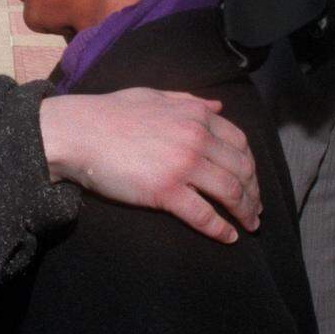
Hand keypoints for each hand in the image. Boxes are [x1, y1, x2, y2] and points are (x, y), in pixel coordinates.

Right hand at [40, 89, 261, 243]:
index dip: (250, 166)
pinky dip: (220, 228)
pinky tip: (229, 237)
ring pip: (230, 192)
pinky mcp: (166, 191)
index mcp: (196, 115)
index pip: (239, 143)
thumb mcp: (154, 96)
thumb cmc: (111, 113)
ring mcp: (183, 165)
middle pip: (241, 169)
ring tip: (248, 226)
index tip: (251, 181)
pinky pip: (203, 214)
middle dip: (253, 192)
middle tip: (255, 210)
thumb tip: (218, 107)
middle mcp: (196, 138)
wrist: (79, 132)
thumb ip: (189, 101)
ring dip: (245, 212)